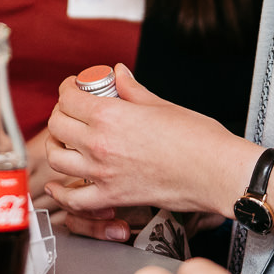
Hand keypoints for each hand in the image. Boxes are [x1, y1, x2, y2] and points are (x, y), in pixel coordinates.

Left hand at [43, 65, 256, 220]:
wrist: (217, 172)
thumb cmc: (197, 138)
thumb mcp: (160, 104)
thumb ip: (131, 89)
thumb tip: (119, 73)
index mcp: (109, 115)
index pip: (68, 98)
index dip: (68, 89)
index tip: (74, 88)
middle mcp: (100, 144)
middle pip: (57, 125)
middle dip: (61, 113)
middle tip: (72, 111)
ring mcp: (103, 173)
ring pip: (57, 159)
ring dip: (58, 146)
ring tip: (67, 141)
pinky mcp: (113, 197)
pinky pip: (75, 199)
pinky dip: (62, 194)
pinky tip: (57, 186)